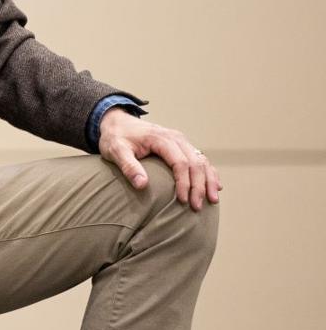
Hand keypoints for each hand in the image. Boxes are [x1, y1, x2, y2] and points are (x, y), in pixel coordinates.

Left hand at [97, 109, 219, 211]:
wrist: (117, 122)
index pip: (180, 162)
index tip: (181, 201)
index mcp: (161, 139)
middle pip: (195, 163)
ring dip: (209, 181)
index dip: (183, 183)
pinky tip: (215, 186)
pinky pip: (201, 159)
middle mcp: (176, 138)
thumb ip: (128, 167)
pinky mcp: (182, 146)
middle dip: (199, 186)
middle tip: (197, 207)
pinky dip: (209, 173)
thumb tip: (142, 185)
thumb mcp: (115, 151)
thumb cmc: (115, 138)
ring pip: (202, 161)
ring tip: (213, 200)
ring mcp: (181, 141)